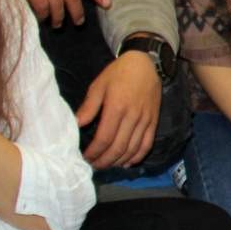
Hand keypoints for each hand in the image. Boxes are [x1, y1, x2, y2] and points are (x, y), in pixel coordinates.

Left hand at [76, 51, 160, 168]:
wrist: (146, 63)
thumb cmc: (118, 73)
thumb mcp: (98, 85)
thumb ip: (89, 107)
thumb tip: (77, 125)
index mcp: (117, 107)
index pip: (104, 138)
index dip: (94, 152)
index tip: (85, 157)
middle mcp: (133, 117)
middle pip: (118, 147)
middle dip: (105, 161)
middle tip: (94, 165)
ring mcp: (145, 120)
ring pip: (132, 149)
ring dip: (118, 161)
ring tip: (107, 165)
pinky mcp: (153, 121)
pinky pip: (147, 144)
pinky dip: (137, 157)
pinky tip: (126, 162)